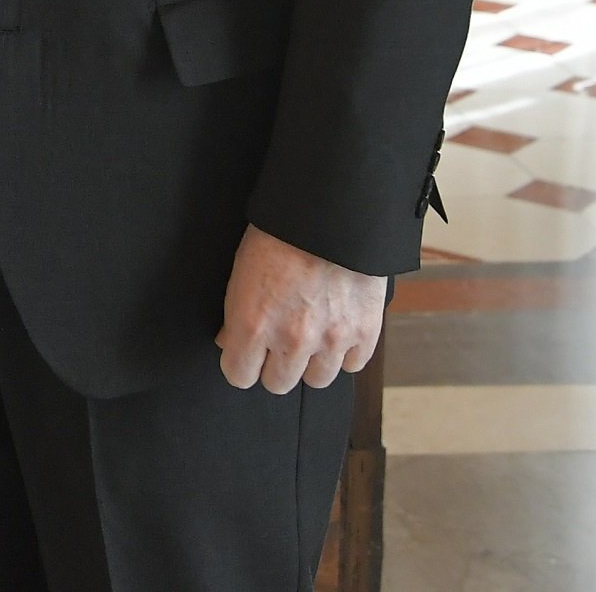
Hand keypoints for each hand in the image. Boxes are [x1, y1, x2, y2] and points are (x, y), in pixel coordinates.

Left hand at [216, 224, 385, 392]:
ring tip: (311, 335)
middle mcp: (292, 340)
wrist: (331, 211)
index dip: (241, 363)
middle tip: (279, 342)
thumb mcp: (241, 270)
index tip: (246, 353)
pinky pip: (353, 364)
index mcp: (253, 324)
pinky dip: (346, 351)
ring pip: (317, 380)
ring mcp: (332, 339)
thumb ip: (237, 315)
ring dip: (312, 362)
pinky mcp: (365, 332)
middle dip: (275, 365)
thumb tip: (230, 342)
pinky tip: (338, 330)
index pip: (239, 376)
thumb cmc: (279, 233)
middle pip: (278, 383)